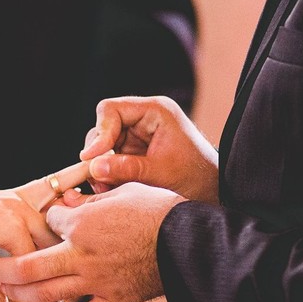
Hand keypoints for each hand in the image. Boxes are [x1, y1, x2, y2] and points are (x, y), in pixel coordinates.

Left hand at [0, 163, 90, 301]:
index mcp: (13, 227)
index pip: (44, 265)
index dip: (54, 291)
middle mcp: (21, 210)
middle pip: (56, 244)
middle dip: (68, 267)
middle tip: (85, 290)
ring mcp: (19, 199)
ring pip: (55, 222)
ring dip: (71, 237)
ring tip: (91, 253)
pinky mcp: (14, 195)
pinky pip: (47, 193)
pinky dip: (66, 190)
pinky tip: (89, 180)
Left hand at [0, 182, 183, 301]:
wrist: (190, 243)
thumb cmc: (160, 211)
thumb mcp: (124, 191)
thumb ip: (94, 197)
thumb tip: (73, 196)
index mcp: (82, 224)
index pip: (49, 220)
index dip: (45, 217)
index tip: (46, 217)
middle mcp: (81, 256)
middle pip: (27, 267)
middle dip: (3, 267)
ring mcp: (95, 282)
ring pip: (46, 295)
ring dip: (20, 295)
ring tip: (6, 291)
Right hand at [80, 96, 218, 202]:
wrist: (211, 192)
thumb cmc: (194, 177)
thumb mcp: (160, 173)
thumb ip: (126, 169)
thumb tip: (93, 167)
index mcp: (154, 111)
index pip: (111, 110)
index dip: (99, 132)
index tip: (91, 158)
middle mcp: (143, 119)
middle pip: (103, 127)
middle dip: (98, 154)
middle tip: (97, 179)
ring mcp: (137, 136)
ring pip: (103, 146)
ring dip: (100, 167)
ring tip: (104, 188)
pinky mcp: (134, 152)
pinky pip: (110, 159)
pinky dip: (107, 174)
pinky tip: (110, 189)